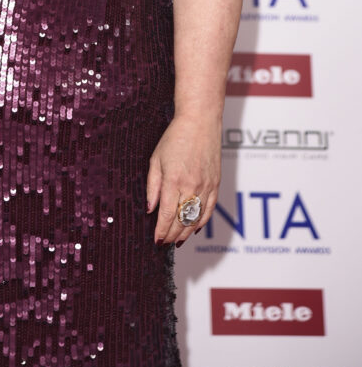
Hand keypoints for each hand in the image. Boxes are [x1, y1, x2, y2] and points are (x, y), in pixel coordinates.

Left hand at [147, 113, 220, 246]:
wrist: (200, 122)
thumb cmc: (175, 137)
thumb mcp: (156, 159)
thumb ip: (152, 186)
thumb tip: (150, 209)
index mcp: (173, 180)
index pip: (166, 214)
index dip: (161, 231)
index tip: (157, 241)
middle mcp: (191, 186)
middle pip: (181, 220)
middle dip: (172, 235)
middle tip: (165, 244)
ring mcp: (206, 186)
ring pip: (196, 219)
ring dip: (186, 233)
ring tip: (178, 242)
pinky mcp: (216, 184)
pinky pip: (210, 210)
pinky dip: (202, 222)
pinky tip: (194, 229)